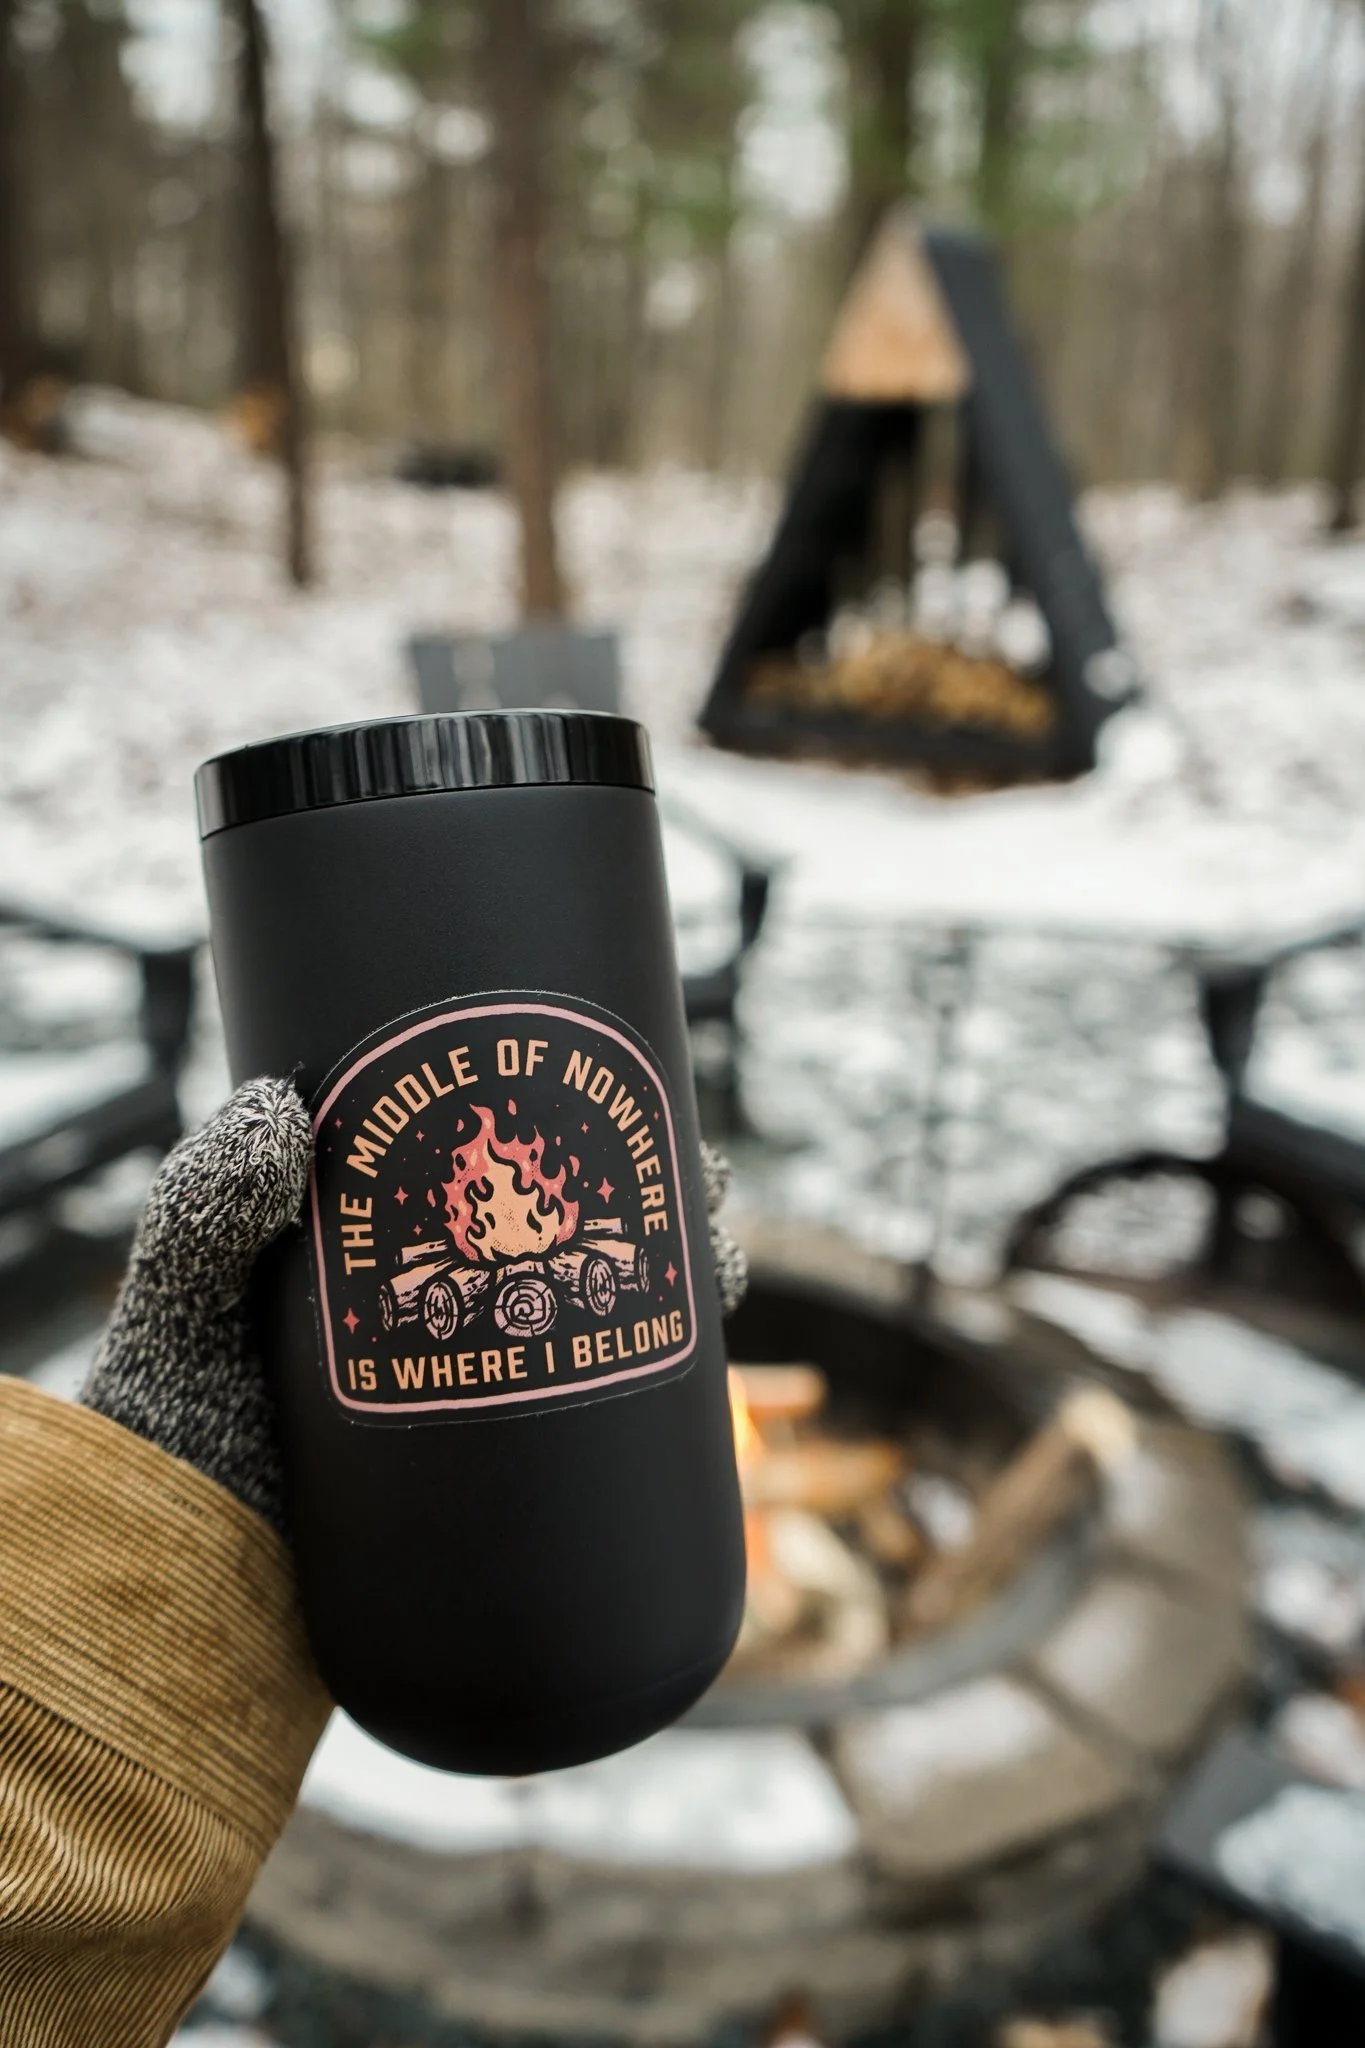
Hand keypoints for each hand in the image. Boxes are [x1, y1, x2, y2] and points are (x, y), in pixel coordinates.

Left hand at [81, 1080, 747, 1533]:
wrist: (173, 1586)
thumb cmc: (168, 1423)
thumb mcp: (183, 1300)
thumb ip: (204, 1208)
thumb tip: (276, 1111)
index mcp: (400, 1251)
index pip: (518, 1181)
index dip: (600, 1146)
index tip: (658, 1115)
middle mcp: (463, 1317)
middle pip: (592, 1250)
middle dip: (669, 1217)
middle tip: (706, 1205)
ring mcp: (489, 1405)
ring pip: (615, 1337)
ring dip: (685, 1302)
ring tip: (713, 1282)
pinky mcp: (507, 1498)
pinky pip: (604, 1454)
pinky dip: (676, 1429)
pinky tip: (715, 1412)